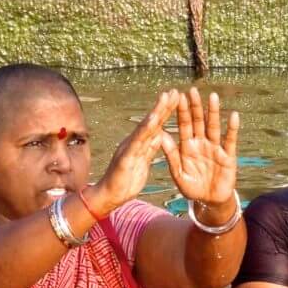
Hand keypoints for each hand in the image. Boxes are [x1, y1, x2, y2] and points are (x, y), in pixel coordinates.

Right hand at [89, 90, 179, 214]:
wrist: (109, 196)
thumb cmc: (126, 180)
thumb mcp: (143, 162)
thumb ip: (150, 148)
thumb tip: (160, 134)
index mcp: (140, 144)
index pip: (156, 126)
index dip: (166, 112)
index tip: (178, 98)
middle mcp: (134, 142)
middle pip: (152, 122)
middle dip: (164, 106)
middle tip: (175, 91)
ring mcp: (129, 148)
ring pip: (145, 127)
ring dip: (156, 112)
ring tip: (166, 98)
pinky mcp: (126, 157)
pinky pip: (137, 143)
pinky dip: (145, 130)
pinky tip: (153, 121)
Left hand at [162, 88, 239, 218]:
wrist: (210, 202)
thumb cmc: (192, 189)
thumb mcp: (178, 174)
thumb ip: (171, 156)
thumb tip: (160, 136)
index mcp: (187, 147)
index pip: (183, 125)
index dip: (181, 111)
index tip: (177, 97)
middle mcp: (201, 144)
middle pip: (198, 121)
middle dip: (196, 106)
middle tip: (193, 90)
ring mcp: (215, 148)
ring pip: (214, 127)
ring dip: (213, 112)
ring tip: (213, 97)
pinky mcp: (228, 156)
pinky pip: (230, 140)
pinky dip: (232, 129)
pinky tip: (233, 116)